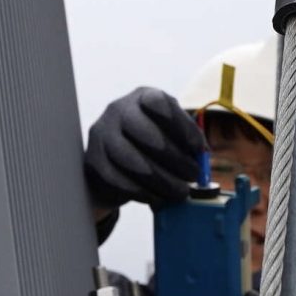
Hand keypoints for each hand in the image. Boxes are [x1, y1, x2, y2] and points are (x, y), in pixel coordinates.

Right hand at [83, 87, 205, 214]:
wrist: (114, 161)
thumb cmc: (151, 143)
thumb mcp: (170, 132)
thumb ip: (187, 138)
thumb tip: (202, 154)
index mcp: (142, 97)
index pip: (159, 103)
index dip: (182, 126)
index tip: (198, 149)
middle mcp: (118, 110)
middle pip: (146, 133)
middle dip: (175, 159)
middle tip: (192, 176)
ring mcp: (101, 134)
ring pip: (132, 160)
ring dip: (161, 180)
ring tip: (180, 192)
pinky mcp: (93, 160)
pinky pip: (118, 180)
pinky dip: (142, 192)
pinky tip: (158, 198)